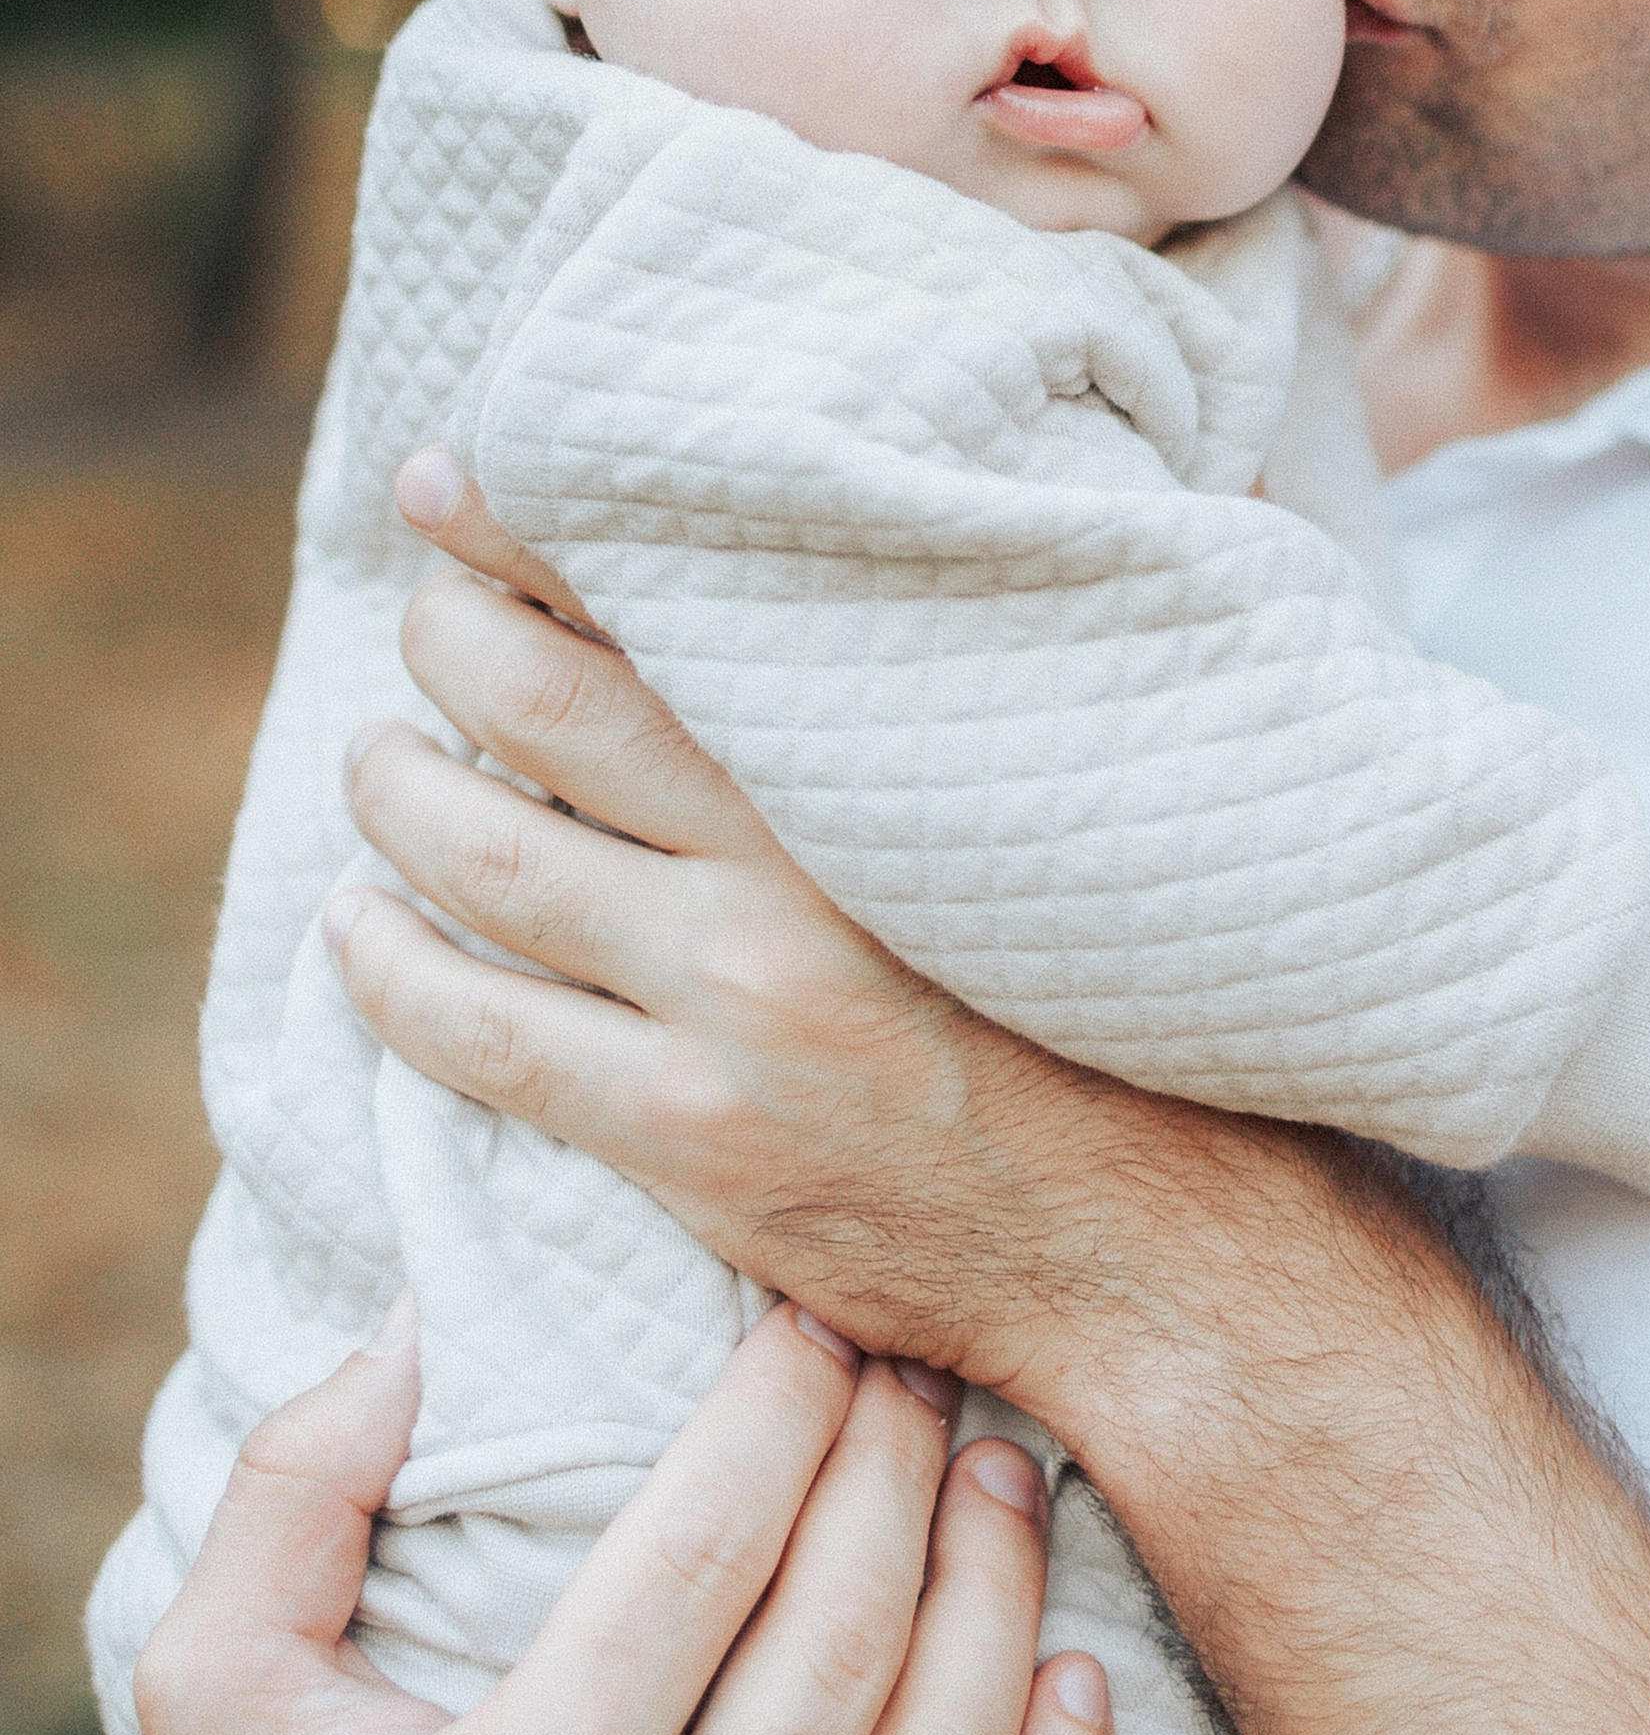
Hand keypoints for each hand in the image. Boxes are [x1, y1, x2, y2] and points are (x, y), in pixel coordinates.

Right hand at [128, 1293, 1113, 1734]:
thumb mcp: (212, 1693)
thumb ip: (294, 1490)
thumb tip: (413, 1317)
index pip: (712, 1545)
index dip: (786, 1403)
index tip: (818, 1316)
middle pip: (847, 1634)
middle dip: (899, 1464)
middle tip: (922, 1366)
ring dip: (999, 1594)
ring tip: (1000, 1478)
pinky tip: (1075, 1679)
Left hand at [321, 452, 1272, 1418]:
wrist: (1168, 1255)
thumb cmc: (1165, 1011)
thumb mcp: (1162, 789)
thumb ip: (1128, 627)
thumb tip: (1207, 480)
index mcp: (880, 761)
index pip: (660, 600)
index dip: (526, 528)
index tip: (450, 479)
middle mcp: (785, 873)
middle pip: (532, 709)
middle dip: (443, 640)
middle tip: (425, 617)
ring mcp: (722, 1011)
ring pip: (481, 865)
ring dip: (396, 792)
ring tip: (380, 759)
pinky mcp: (685, 1138)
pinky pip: (477, 1038)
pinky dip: (388, 972)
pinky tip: (358, 930)